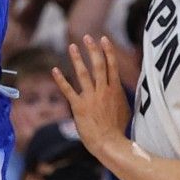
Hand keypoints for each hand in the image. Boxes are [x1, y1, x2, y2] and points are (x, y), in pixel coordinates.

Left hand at [52, 36, 129, 159]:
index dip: (107, 51)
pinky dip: (61, 80)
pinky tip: (54, 70)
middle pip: (98, 65)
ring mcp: (91, 98)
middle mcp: (103, 91)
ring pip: (83, 74)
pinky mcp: (79, 107)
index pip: (112, 66)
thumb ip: (121, 96)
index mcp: (115, 90)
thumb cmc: (118, 129)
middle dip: (92, 49)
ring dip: (77, 59)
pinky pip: (68, 90)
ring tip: (72, 46)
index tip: (103, 38)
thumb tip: (119, 89)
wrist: (110, 143)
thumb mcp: (125, 109)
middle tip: (87, 37)